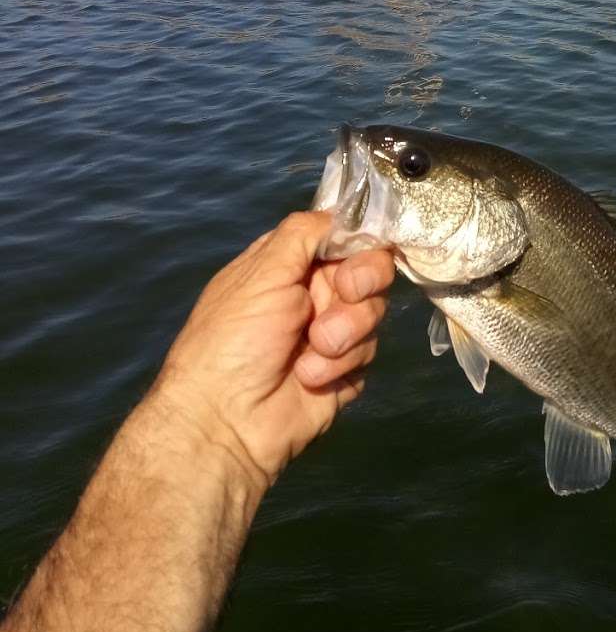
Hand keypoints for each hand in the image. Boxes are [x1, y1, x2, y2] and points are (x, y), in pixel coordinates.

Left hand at [153, 211, 393, 488]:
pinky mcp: (346, 371)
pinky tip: (309, 378)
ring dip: (344, 330)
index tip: (355, 251)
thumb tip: (343, 211)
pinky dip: (341, 365)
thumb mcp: (262, 272)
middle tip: (342, 295)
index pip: (343, 236)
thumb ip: (305, 233)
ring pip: (373, 312)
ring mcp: (332, 333)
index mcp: (290, 264)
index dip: (359, 241)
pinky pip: (369, 353)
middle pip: (370, 270)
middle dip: (360, 283)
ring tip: (311, 350)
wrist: (226, 420)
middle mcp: (313, 293)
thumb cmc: (235, 336)